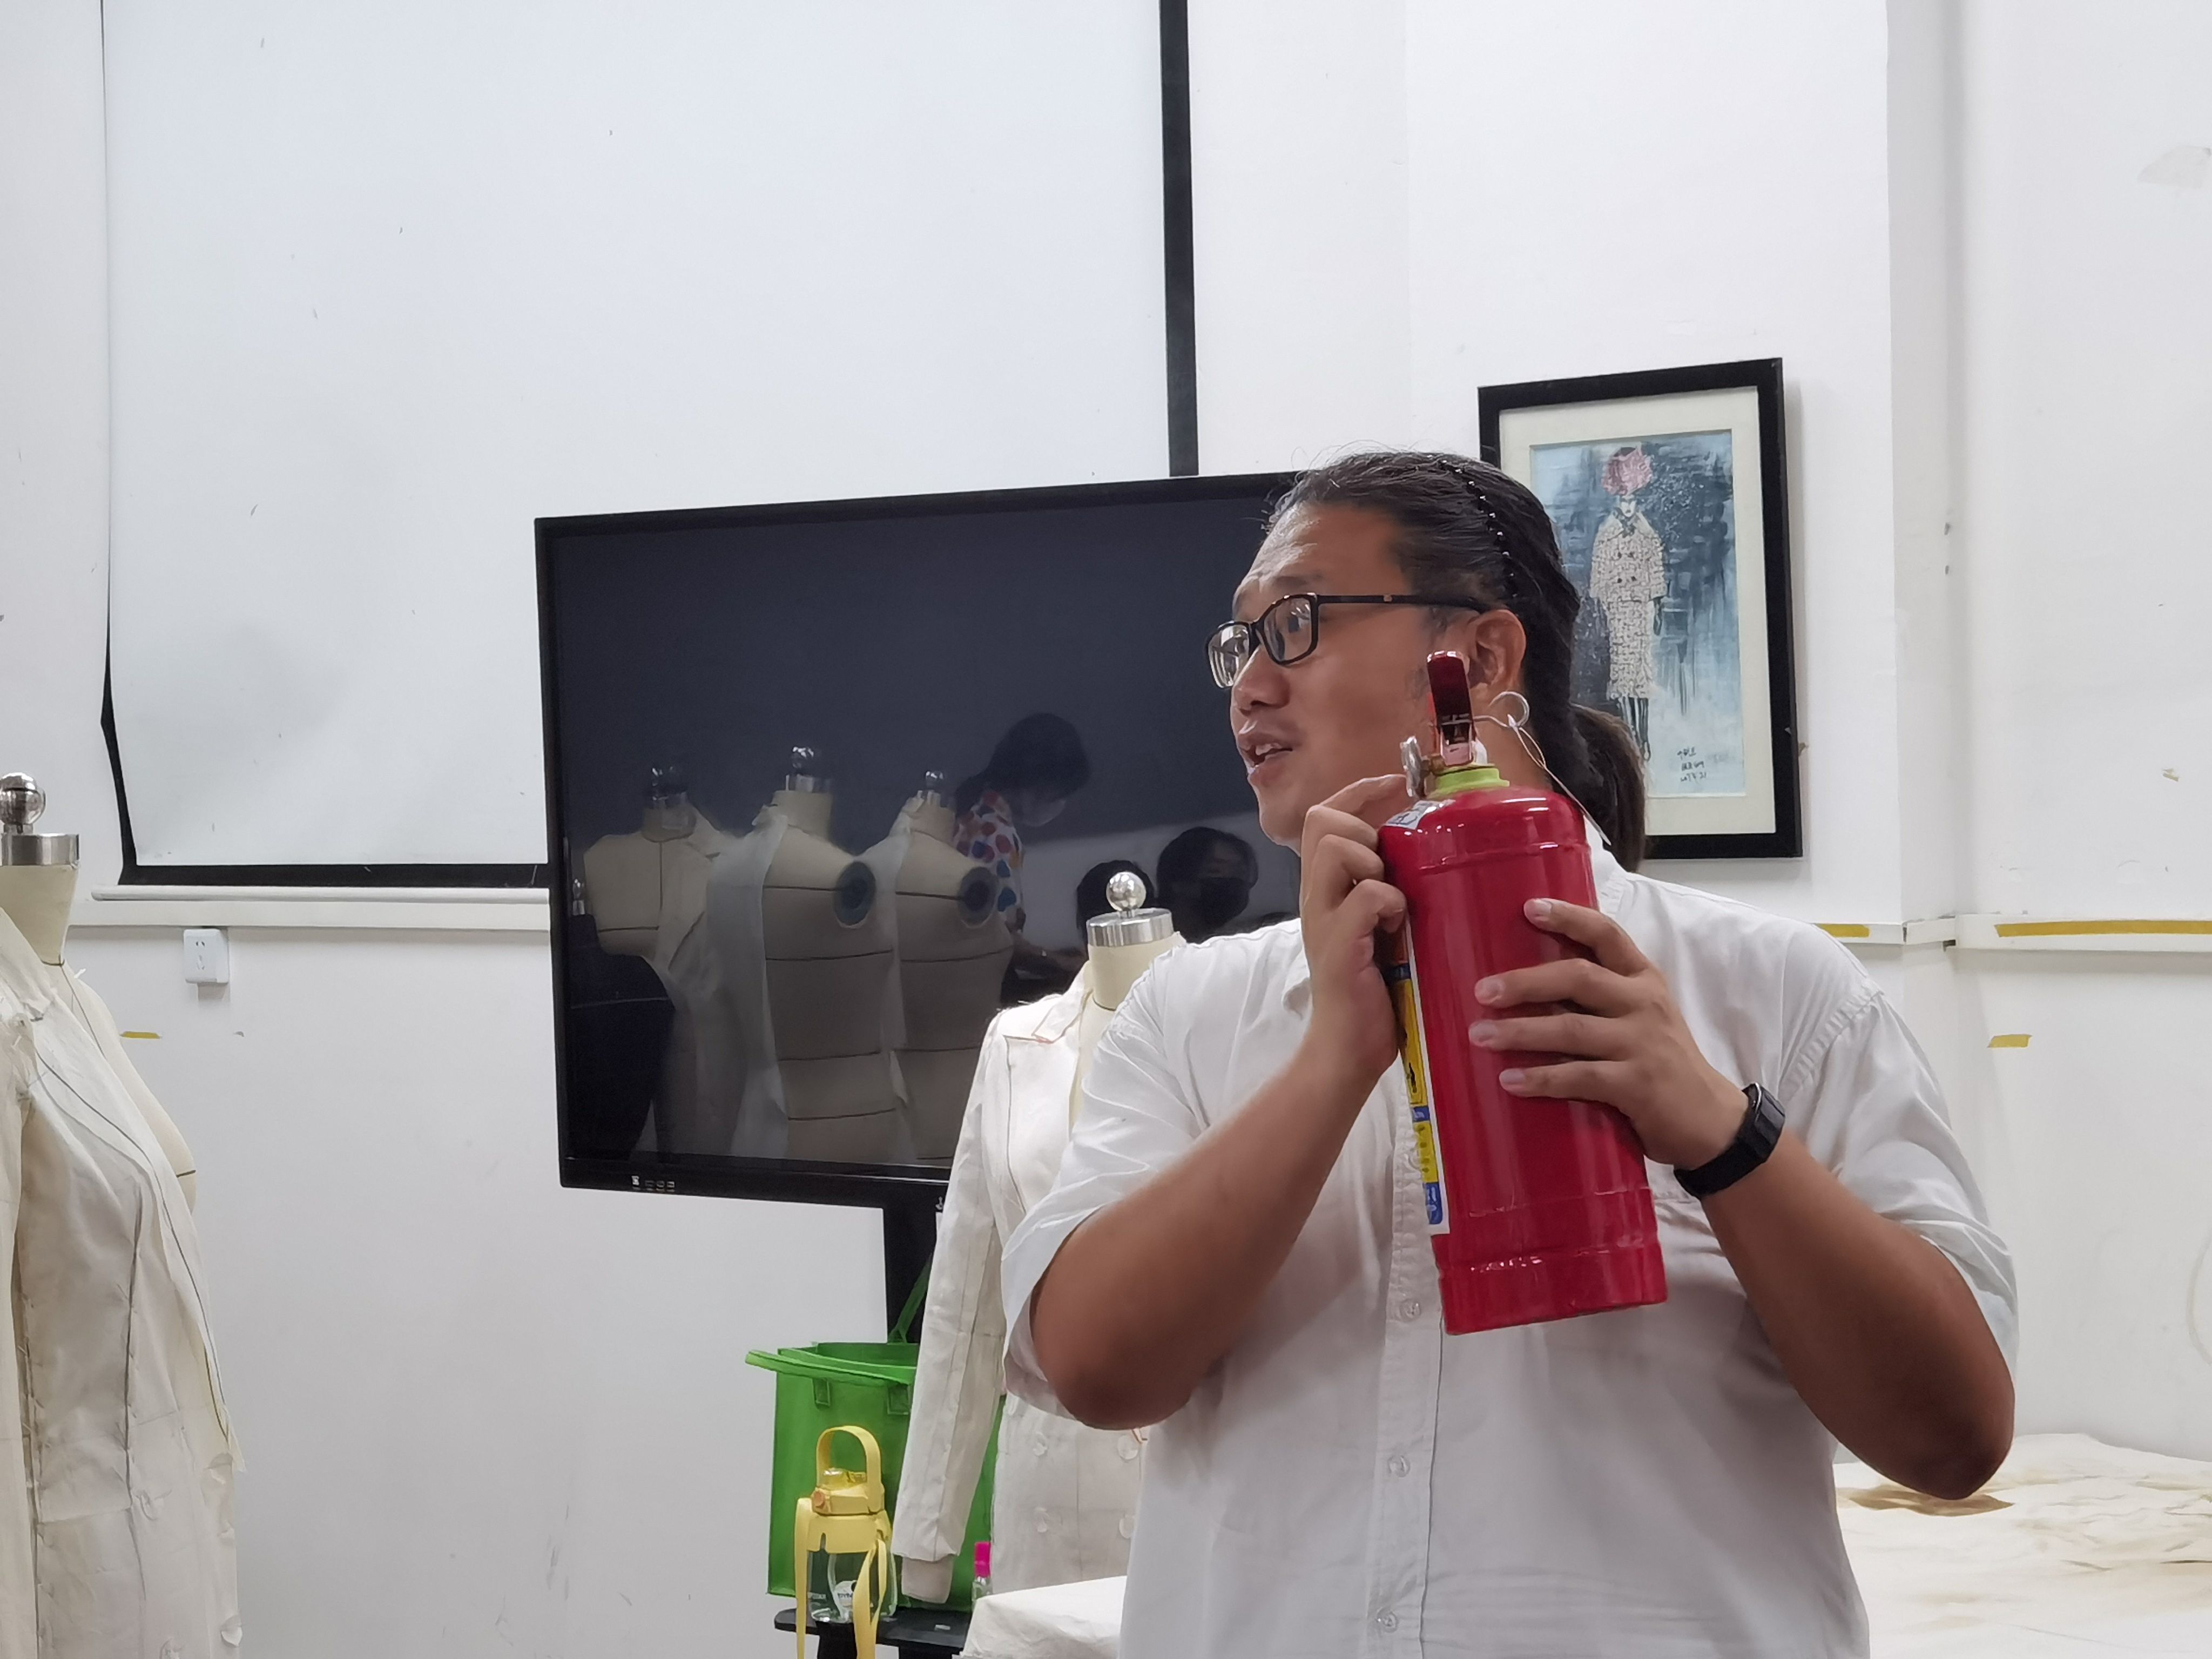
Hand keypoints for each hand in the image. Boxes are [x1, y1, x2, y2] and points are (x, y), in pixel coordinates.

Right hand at [1296, 776, 1411, 1093]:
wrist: (1347, 1051)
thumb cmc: (1373, 994)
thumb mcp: (1380, 930)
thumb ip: (1389, 895)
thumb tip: (1431, 860)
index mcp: (1325, 889)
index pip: (1327, 814)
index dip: (1361, 789)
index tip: (1396, 781)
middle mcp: (1316, 897)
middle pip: (1323, 820)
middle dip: (1362, 825)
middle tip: (1387, 863)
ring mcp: (1323, 919)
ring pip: (1338, 847)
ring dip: (1373, 861)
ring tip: (1391, 897)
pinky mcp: (1339, 945)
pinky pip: (1366, 896)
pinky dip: (1387, 901)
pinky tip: (1397, 925)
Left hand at [1467, 897, 1743, 1167]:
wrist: (1710, 1120)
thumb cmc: (1661, 1063)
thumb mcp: (1642, 1017)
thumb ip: (1601, 997)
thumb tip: (1527, 986)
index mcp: (1643, 979)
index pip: (1607, 934)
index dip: (1569, 917)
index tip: (1528, 908)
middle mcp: (1644, 1003)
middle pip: (1578, 977)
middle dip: (1526, 982)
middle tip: (1482, 991)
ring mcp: (1642, 1043)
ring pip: (1571, 1029)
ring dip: (1521, 1032)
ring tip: (1480, 1036)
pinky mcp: (1637, 1084)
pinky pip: (1580, 1076)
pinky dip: (1542, 1078)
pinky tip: (1510, 1081)